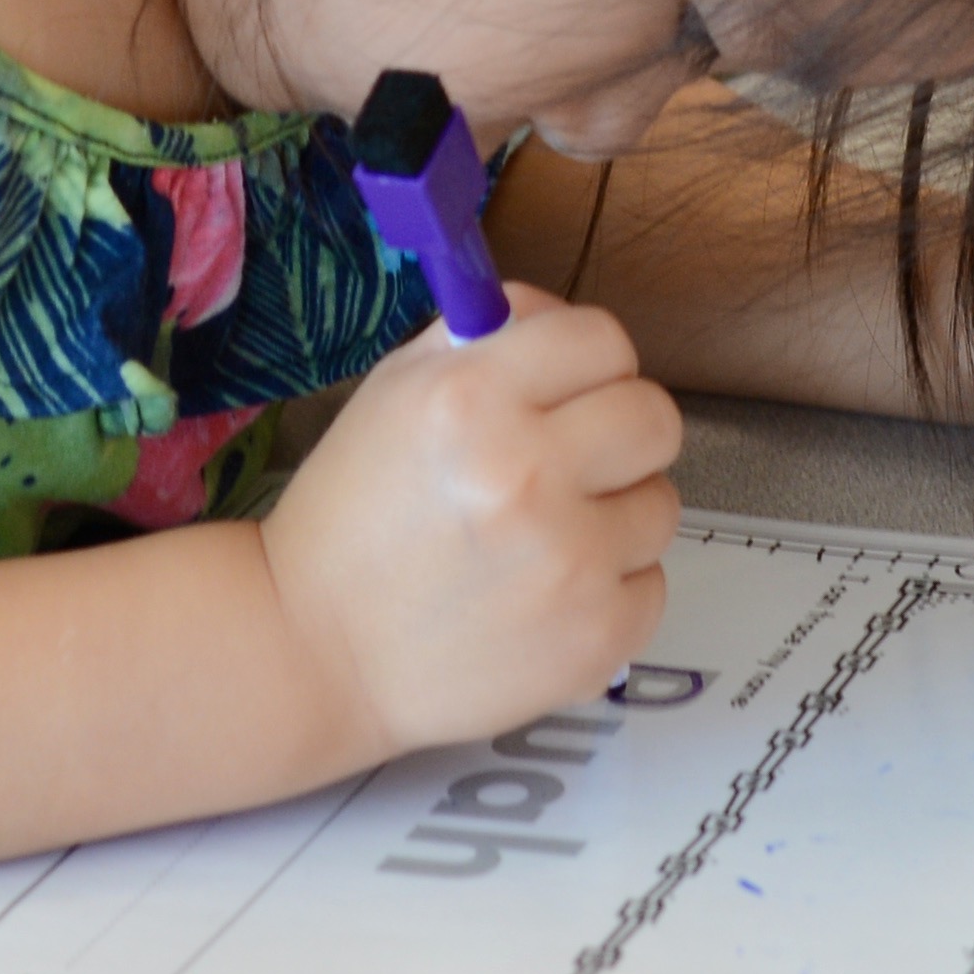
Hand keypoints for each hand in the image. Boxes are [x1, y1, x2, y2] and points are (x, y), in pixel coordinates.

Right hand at [258, 283, 679, 757]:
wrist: (313, 654)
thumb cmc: (351, 518)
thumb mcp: (394, 395)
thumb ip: (484, 341)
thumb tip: (558, 320)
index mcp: (471, 399)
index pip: (603, 339)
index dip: (587, 363)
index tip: (567, 390)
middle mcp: (526, 473)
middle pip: (655, 417)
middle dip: (618, 434)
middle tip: (569, 465)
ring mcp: (570, 562)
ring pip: (660, 503)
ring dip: (613, 517)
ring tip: (543, 542)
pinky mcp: (596, 637)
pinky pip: (651, 584)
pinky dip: (608, 591)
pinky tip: (545, 599)